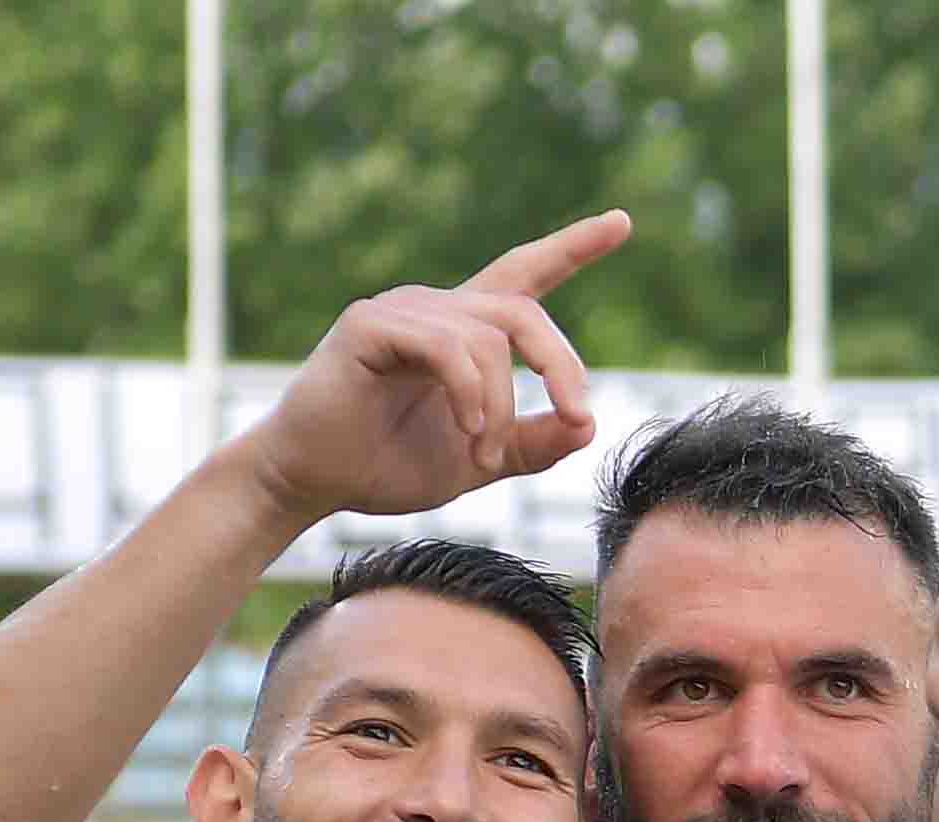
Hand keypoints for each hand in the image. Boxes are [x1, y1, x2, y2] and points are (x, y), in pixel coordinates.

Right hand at [236, 213, 629, 526]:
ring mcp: (401, 310)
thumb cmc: (387, 464)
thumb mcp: (481, 460)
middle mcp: (436, 308)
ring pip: (490, 339)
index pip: (525, 275)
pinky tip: (468, 430)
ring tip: (482, 454)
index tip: (621, 223)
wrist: (317, 481)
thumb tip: (588, 425)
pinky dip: (471, 394)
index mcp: (465, 331)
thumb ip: (532, 443)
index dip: (573, 248)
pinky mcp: (370, 324)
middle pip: (525, 311)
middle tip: (575, 416)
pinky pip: (448, 348)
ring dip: (501, 405)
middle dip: (561, 365)